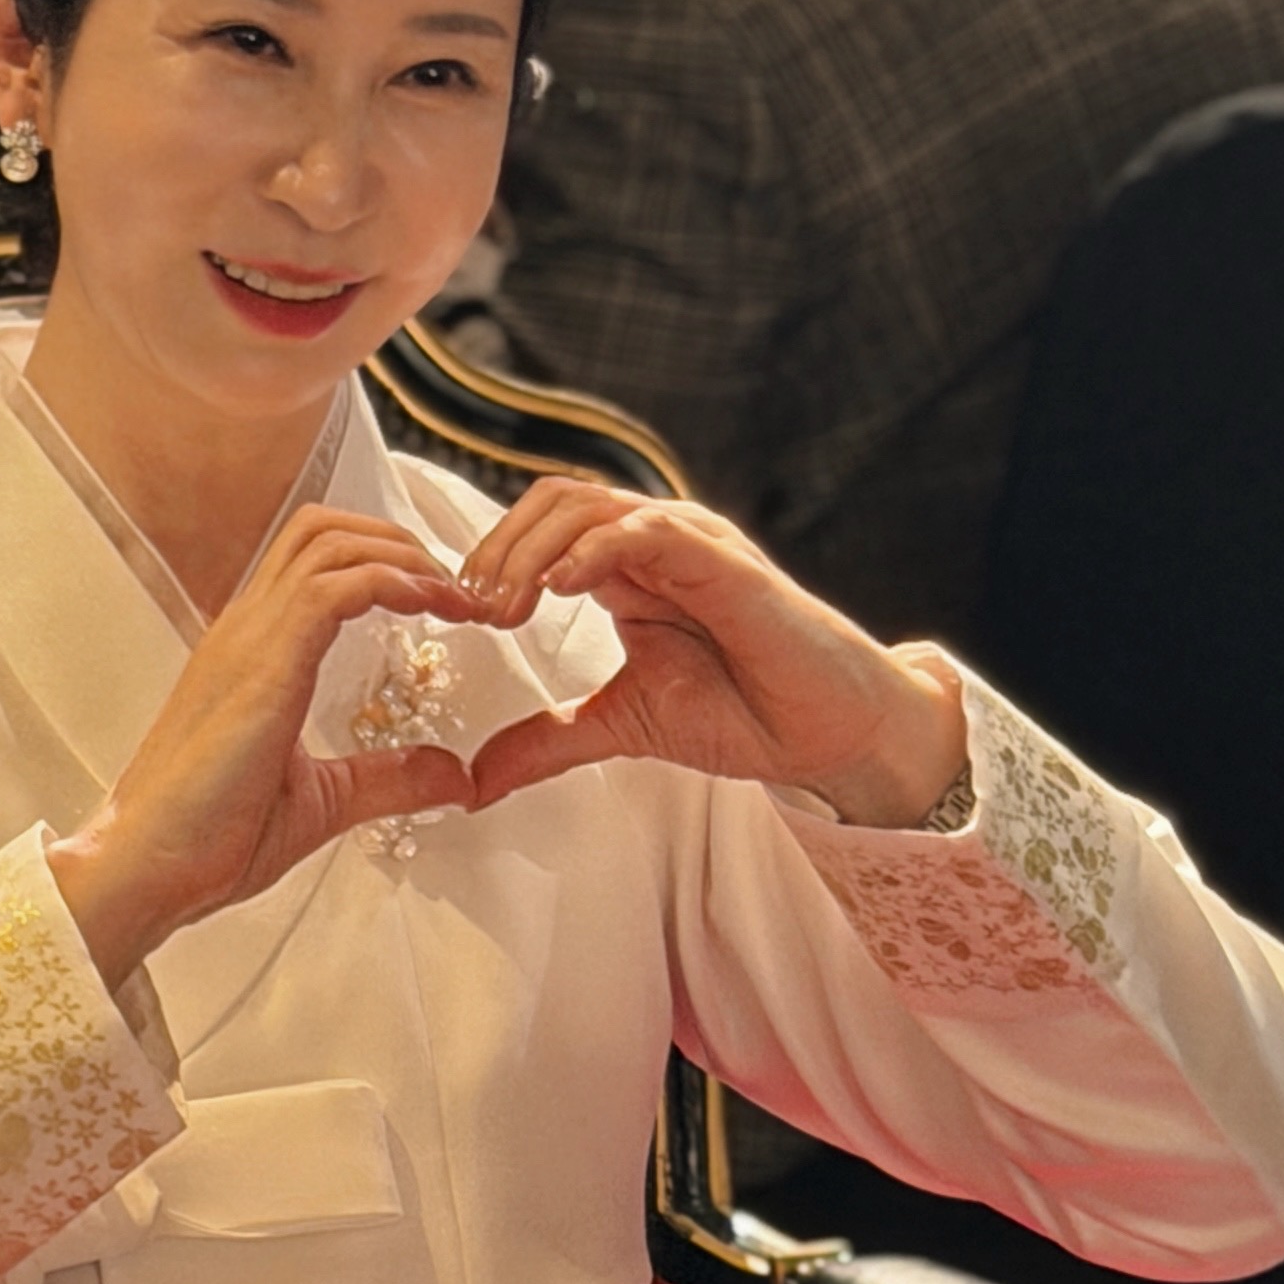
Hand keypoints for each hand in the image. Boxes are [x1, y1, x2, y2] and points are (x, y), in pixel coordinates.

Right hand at [49, 506, 488, 984]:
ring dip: (403, 556)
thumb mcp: (322, 801)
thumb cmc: (207, 839)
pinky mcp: (262, 664)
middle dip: (398, 539)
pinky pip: (334, 588)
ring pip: (330, 543)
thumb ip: (387, 779)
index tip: (442, 600)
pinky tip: (429, 609)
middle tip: (454, 585)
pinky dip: (391, 583)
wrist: (146, 867)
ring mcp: (249, 640)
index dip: (384, 561)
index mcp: (252, 652)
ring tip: (453, 594)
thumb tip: (452, 775)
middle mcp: (245, 629)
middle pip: (321, 529)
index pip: (312, 561)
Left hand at [453, 482, 967, 825]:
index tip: (456, 619)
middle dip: (497, 549)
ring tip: (501, 604)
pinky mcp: (722, 561)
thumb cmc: (743, 713)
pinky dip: (592, 549)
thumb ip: (547, 741)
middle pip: (552, 502)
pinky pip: (645, 529)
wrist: (826, 733)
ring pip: (588, 505)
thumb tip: (474, 782)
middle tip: (468, 608)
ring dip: (531, 549)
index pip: (539, 528)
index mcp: (626, 568)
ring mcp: (689, 542)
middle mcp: (654, 541)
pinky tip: (558, 587)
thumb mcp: (620, 726)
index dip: (489, 562)